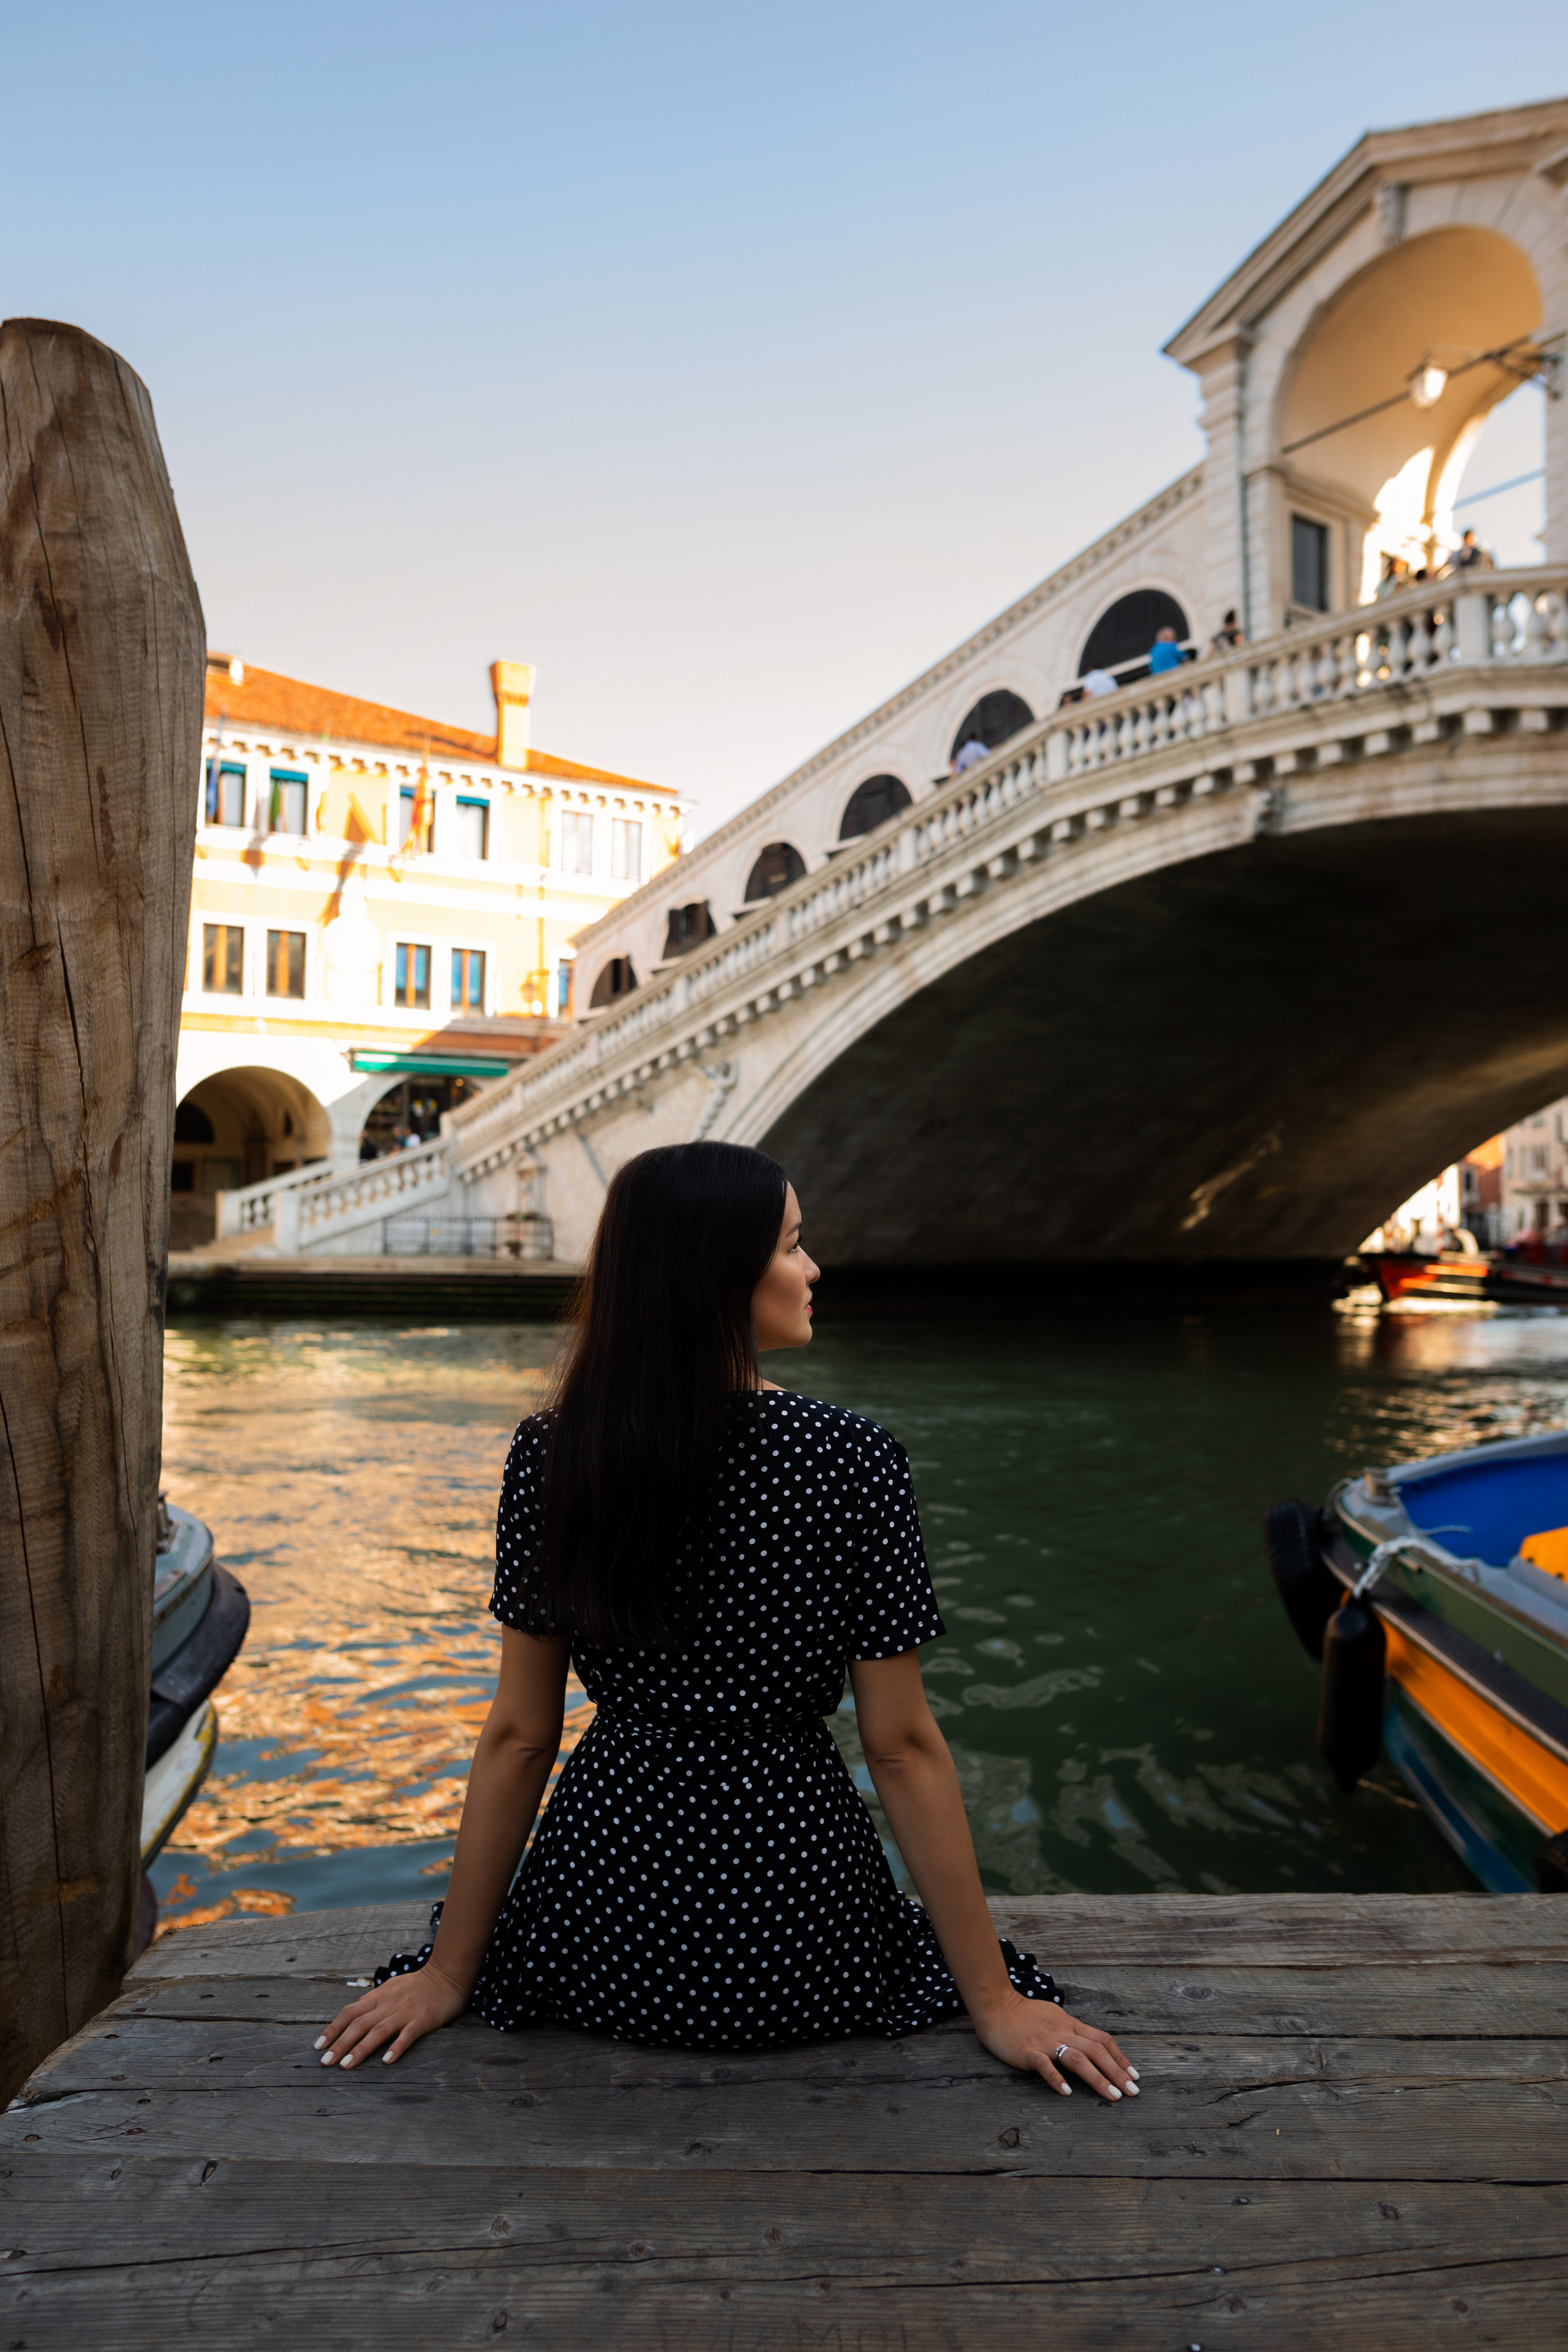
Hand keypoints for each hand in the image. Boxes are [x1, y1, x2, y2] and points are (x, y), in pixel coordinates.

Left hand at [314, 1963, 469, 2069]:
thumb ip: (373, 2001)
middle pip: (359, 2024)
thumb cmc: (418, 1984)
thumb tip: (353, 2015)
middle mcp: (388, 2004)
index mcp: (379, 1996)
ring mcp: (405, 2012)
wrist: (448, 1974)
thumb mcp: (391, 1987)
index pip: (349, 2012)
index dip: (332, 2029)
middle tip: (325, 2063)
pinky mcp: (423, 2019)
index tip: (318, 2046)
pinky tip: (387, 2061)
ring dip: (360, 2049)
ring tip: (346, 2066)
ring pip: (378, 2031)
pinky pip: (408, 2034)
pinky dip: (396, 2047)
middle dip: (340, 2043)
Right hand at [972, 1992, 1139, 2101]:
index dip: (1121, 2058)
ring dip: (1098, 2078)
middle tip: (1133, 2092)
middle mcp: (1062, 2031)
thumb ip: (1070, 2029)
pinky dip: (1057, 2079)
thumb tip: (1087, 2042)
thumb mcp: (1053, 2016)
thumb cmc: (1023, 2013)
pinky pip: (1045, 2065)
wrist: (995, 2004)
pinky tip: (1067, 2092)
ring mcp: (1045, 2041)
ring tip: (1113, 2096)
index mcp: (1070, 2024)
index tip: (1135, 2076)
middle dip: (1118, 2072)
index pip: (1102, 2040)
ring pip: (1078, 2058)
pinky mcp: (1027, 2051)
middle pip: (1097, 2050)